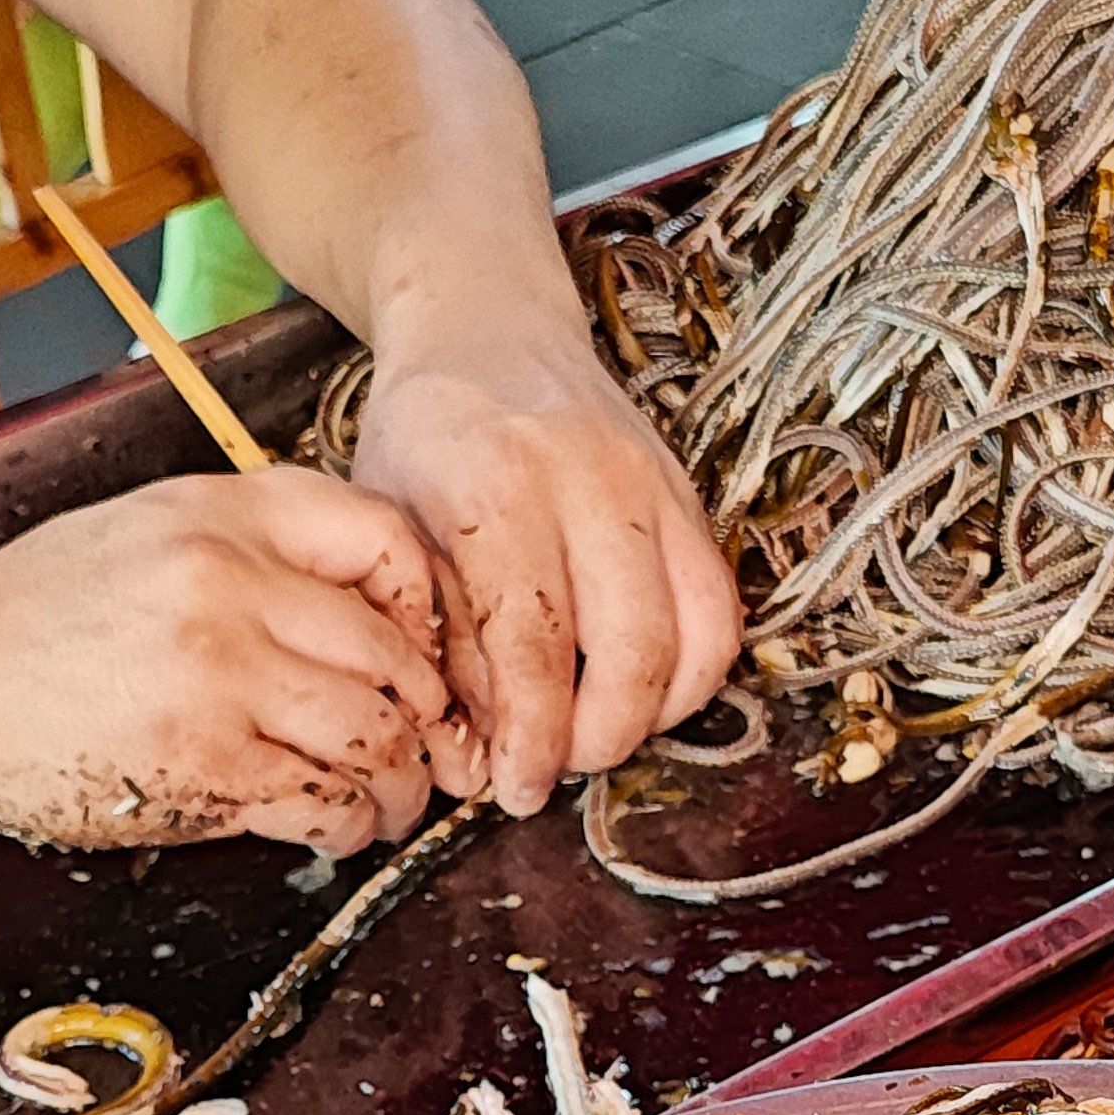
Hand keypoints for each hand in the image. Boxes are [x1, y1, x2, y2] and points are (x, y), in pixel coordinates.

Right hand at [0, 467, 480, 851]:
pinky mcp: (206, 760)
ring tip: (390, 803)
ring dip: (400, 787)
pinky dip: (351, 826)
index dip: (430, 610)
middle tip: (429, 753)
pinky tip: (341, 828)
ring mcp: (220, 673)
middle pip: (393, 655)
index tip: (428, 659)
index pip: (382, 539)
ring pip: (375, 736)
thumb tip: (372, 615)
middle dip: (428, 720)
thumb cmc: (48, 618)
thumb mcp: (149, 535)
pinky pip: (326, 801)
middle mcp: (229, 582)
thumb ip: (254, 553)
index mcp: (221, 514)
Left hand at [354, 309, 742, 818]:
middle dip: (598, 738)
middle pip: (631, 651)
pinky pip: (723, 616)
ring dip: (653, 715)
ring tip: (597, 734)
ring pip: (695, 641)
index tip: (514, 790)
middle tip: (557, 767)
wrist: (488, 324)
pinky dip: (693, 677)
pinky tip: (642, 694)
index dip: (532, 737)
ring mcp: (656, 486)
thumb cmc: (426, 436)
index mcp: (497, 481)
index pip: (535, 644)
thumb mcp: (390, 526)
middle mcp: (592, 479)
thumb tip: (472, 755)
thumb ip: (431, 637)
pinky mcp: (694, 503)